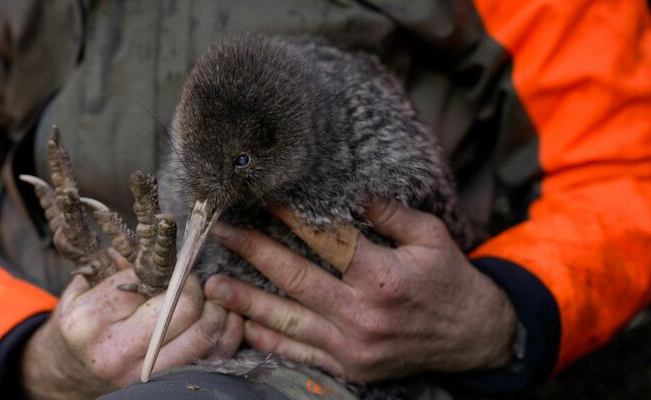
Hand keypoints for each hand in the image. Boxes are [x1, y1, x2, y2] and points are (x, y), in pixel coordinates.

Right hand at [21, 268, 242, 398]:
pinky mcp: (165, 385)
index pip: (146, 280)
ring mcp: (143, 373)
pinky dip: (226, 336)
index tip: (174, 262)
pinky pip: (212, 360)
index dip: (168, 267)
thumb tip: (151, 242)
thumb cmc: (79, 328)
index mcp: (92, 319)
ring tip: (213, 298)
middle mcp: (118, 349)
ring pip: (202, 335)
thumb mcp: (80, 293)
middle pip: (182, 307)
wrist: (69, 376)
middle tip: (193, 281)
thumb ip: (113, 267)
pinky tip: (224, 320)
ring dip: (217, 310)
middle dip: (195, 286)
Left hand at [205, 201, 516, 382]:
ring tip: (214, 285)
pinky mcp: (350, 367)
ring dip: (247, 302)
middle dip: (253, 252)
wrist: (474, 337)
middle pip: (295, 279)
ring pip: (288, 321)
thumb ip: (388, 213)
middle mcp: (363, 315)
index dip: (290, 218)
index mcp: (384, 277)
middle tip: (222, 233)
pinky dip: (270, 340)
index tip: (263, 198)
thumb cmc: (450, 280)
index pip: (325, 241)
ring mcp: (353, 346)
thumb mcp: (430, 237)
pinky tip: (243, 325)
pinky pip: (300, 353)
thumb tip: (350, 187)